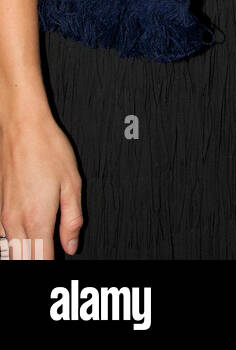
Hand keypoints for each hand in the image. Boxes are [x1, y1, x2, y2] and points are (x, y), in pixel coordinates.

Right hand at [0, 110, 82, 258]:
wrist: (22, 126)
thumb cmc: (47, 148)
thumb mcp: (72, 183)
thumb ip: (73, 219)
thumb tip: (71, 245)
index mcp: (37, 219)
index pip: (41, 260)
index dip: (52, 266)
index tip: (60, 260)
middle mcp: (16, 220)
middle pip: (22, 260)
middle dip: (37, 261)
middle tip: (51, 253)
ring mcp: (3, 214)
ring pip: (11, 249)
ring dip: (25, 254)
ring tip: (41, 247)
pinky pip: (4, 234)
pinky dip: (14, 241)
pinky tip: (26, 233)